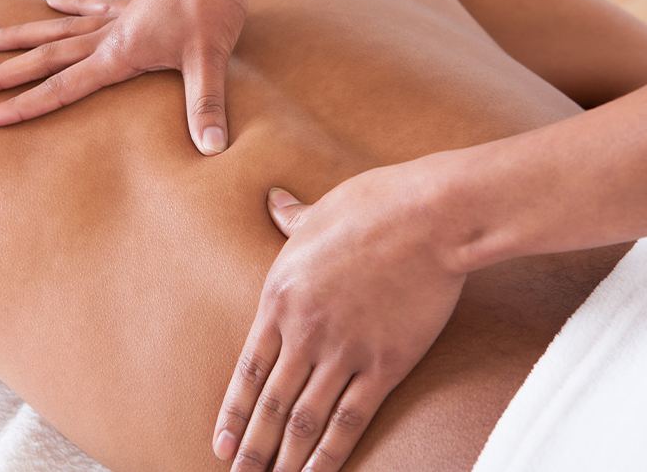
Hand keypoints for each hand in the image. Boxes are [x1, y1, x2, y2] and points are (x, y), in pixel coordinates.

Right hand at [0, 0, 247, 154]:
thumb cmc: (212, 1)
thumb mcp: (211, 58)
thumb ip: (206, 104)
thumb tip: (211, 148)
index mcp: (118, 52)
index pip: (59, 87)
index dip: (21, 106)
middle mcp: (108, 34)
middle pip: (45, 57)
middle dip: (3, 75)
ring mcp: (118, 15)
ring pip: (58, 30)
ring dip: (21, 37)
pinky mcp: (134, 2)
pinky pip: (91, 7)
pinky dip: (70, 7)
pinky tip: (51, 0)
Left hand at [214, 167, 466, 471]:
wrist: (426, 217)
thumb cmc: (371, 206)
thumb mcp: (318, 210)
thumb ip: (291, 219)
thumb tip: (274, 201)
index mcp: (280, 298)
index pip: (249, 369)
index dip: (233, 412)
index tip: (220, 443)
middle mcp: (305, 332)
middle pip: (273, 404)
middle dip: (253, 448)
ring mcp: (344, 351)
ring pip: (307, 419)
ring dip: (287, 460)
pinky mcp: (385, 364)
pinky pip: (352, 419)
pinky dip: (333, 453)